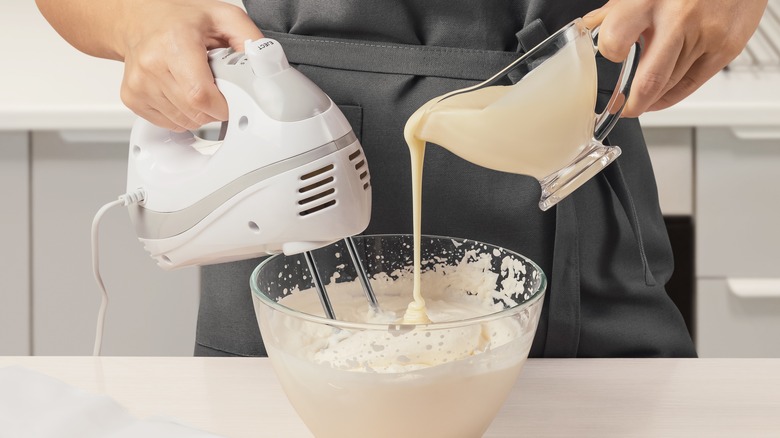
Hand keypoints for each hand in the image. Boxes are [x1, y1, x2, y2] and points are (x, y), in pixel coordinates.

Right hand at [118, 0, 262, 130]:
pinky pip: (169, 124)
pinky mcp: (132, 98)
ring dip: (199, 113)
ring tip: (196, 84)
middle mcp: (152, 64)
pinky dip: (182, 115)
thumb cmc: (181, 19)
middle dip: (215, 109)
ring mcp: (139, 84)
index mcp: (175, 43)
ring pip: (183, 122)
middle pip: (194, 113)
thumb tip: (268, 64)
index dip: (222, 106)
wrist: (142, 20)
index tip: (231, 98)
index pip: (200, 95)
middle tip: (216, 87)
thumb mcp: (223, 17)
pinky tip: (181, 92)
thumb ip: (250, 39)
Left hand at [583, 0, 767, 116]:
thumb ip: (616, 10)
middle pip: (649, 79)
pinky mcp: (726, 48)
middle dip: (631, 103)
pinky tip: (659, 97)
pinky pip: (691, 84)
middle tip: (621, 107)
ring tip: (640, 98)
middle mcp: (679, 18)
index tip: (607, 63)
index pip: (615, 40)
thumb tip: (588, 27)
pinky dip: (671, 96)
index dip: (608, 56)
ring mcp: (705, 35)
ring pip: (669, 85)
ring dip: (650, 99)